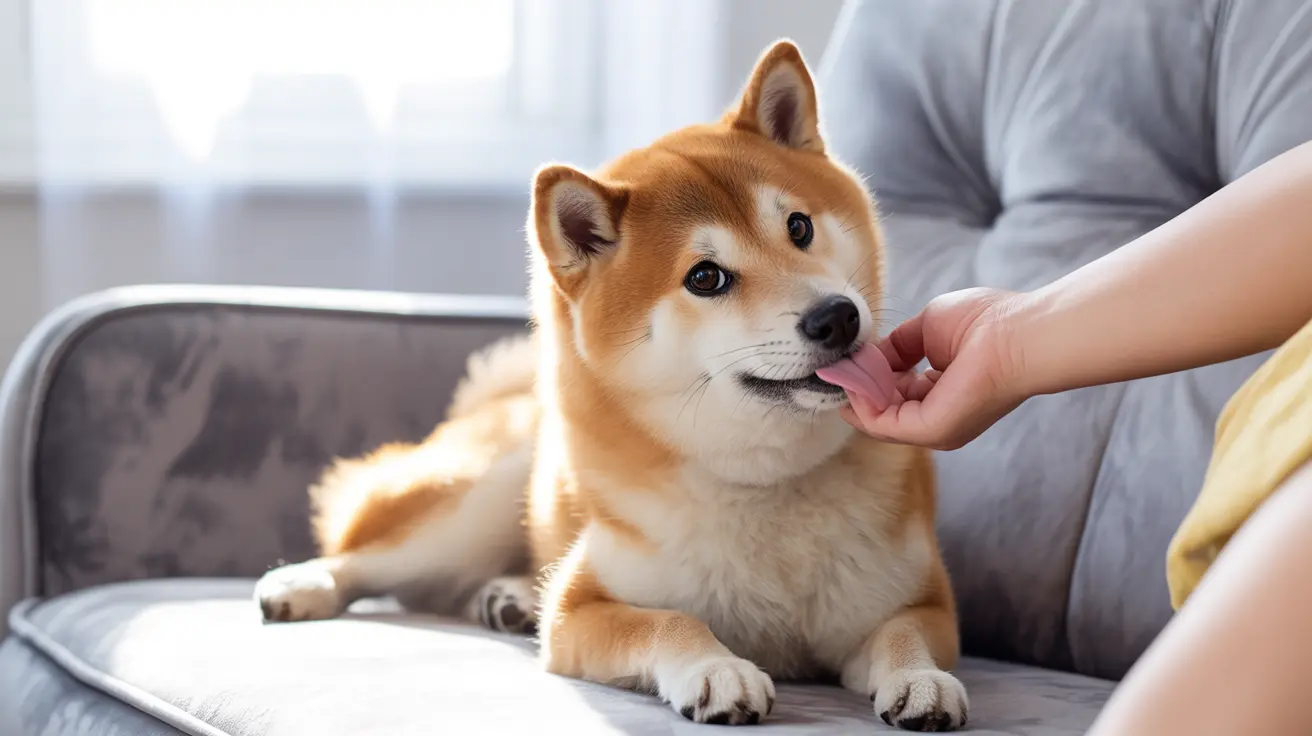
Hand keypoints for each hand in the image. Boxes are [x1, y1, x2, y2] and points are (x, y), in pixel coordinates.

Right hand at [841, 287, 1029, 449]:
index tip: (848, 362)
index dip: (870, 378)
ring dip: (856, 394)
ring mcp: (936, 427)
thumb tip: (870, 354)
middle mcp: (940, 416)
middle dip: (858, 388)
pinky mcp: (931, 429)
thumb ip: (897, 345)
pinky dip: (863, 403)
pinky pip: (883, 423)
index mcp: (944, 391)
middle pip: (884, 409)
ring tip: (843, 369)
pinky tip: (856, 378)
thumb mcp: (927, 327)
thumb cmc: (986, 322)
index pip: (896, 393)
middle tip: (837, 367)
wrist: (1018, 333)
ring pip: (879, 419)